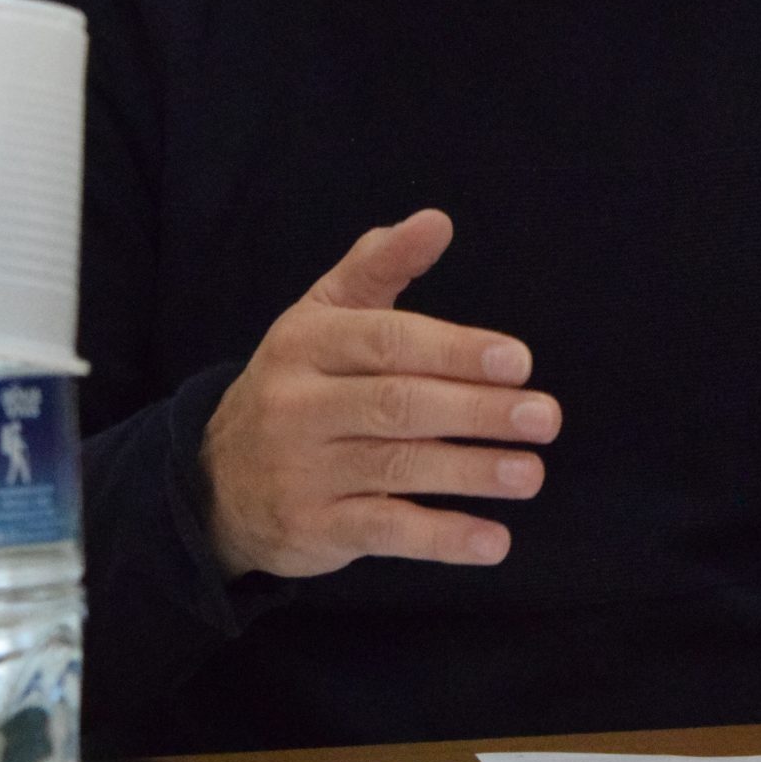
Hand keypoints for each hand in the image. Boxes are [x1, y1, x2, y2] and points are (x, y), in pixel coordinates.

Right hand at [201, 208, 560, 578]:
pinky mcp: (314, 528)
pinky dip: (442, 538)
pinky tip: (493, 540)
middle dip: (476, 410)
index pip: (386, 341)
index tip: (519, 361)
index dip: (455, 350)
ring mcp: (303, 471)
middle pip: (397, 404)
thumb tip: (437, 221)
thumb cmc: (297, 386)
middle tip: (544, 417)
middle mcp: (298, 405)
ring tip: (530, 473)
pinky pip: (386, 531)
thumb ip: (378, 267)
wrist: (217, 481)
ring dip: (471, 472)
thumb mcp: (321, 318)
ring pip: (396, 467)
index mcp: (305, 343)